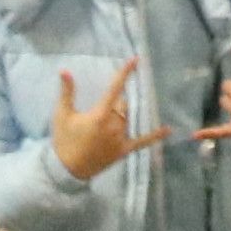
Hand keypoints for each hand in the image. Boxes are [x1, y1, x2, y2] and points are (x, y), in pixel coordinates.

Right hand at [50, 57, 171, 184]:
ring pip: (128, 118)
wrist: (67, 170)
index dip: (125, 73)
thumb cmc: (64, 141)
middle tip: (102, 108)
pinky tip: (168, 129)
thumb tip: (65, 70)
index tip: (135, 60)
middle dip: (116, 101)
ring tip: (107, 120)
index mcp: (100, 115)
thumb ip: (66, 92)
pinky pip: (142, 142)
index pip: (115, 89)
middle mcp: (114, 126)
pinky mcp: (123, 151)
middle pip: (123, 104)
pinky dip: (155, 136)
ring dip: (122, 114)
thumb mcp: (62, 115)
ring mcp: (120, 139)